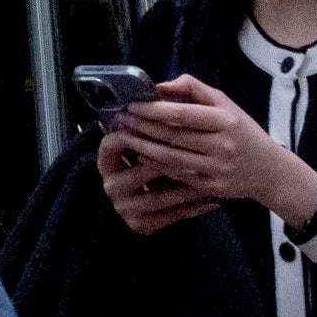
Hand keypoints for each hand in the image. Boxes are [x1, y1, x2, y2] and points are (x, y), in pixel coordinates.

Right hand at [97, 123, 214, 236]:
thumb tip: (162, 90)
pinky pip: (169, 217)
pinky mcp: (141, 226)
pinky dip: (191, 209)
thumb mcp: (142, 140)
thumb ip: (148, 117)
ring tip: (207, 176)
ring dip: (184, 187)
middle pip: (140, 172)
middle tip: (196, 150)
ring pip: (158, 197)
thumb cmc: (151, 160)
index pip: (110, 145)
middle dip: (168, 160)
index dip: (133, 134)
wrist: (146, 199)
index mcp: (106, 162)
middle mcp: (111, 186)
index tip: (161, 124)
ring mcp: (125, 209)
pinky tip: (210, 201)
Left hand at [105, 78, 316, 226]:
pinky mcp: (211, 188)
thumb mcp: (226, 103)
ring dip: (144, 147)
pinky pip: (178, 175)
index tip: (133, 104)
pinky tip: (141, 154)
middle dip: (143, 127)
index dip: (155, 110)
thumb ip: (194, 89)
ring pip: (172, 159)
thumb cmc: (242, 130)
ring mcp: (217, 170)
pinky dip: (157, 165)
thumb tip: (160, 85)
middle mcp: (222, 146)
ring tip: (125, 135)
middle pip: (174, 137)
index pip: (184, 114)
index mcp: (226, 121)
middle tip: (121, 118)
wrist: (269, 171)